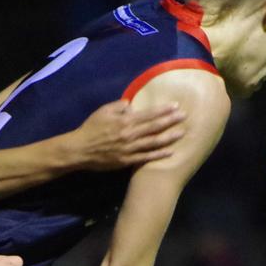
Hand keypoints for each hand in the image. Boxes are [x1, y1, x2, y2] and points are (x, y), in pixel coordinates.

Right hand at [70, 101, 186, 169]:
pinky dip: (158, 155)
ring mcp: (130, 149)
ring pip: (153, 142)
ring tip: (182, 133)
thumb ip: (119, 106)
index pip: (148, 114)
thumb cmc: (91, 128)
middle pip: (154, 127)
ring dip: (169, 137)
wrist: (80, 150)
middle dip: (171, 121)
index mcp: (125, 121)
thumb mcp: (103, 111)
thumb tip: (131, 104)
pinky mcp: (127, 161)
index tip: (176, 106)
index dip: (163, 110)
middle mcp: (130, 134)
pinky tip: (170, 152)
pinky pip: (146, 158)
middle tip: (185, 117)